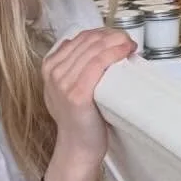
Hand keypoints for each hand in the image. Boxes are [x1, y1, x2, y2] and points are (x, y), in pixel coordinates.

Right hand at [41, 29, 137, 179]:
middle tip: (129, 42)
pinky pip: (97, 63)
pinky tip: (125, 51)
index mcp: (49, 66)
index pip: (80, 38)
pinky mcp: (77, 93)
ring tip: (131, 45)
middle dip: (113, 36)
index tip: (120, 38)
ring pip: (94, 49)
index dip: (103, 33)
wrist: (77, 146)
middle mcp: (53, 71)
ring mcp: (63, 82)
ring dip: (116, 42)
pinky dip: (113, 53)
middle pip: (88, 41)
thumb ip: (71, 68)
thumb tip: (93, 47)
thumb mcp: (67, 89)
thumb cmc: (80, 119)